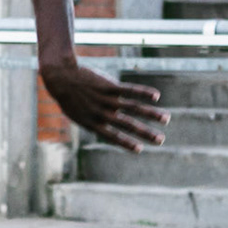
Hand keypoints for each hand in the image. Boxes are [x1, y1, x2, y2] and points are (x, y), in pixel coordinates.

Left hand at [40, 60, 167, 151]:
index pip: (112, 136)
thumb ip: (94, 120)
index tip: (140, 150)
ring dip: (151, 114)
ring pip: (132, 108)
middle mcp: (99, 113)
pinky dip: (143, 93)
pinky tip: (156, 96)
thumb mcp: (77, 114)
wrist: (60, 78)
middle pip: (127, 125)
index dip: (126, 144)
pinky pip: (129, 90)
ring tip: (166, 119)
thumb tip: (113, 122)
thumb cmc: (69, 98)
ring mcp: (104, 99)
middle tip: (161, 140)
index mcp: (91, 123)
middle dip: (145, 133)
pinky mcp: (108, 86)